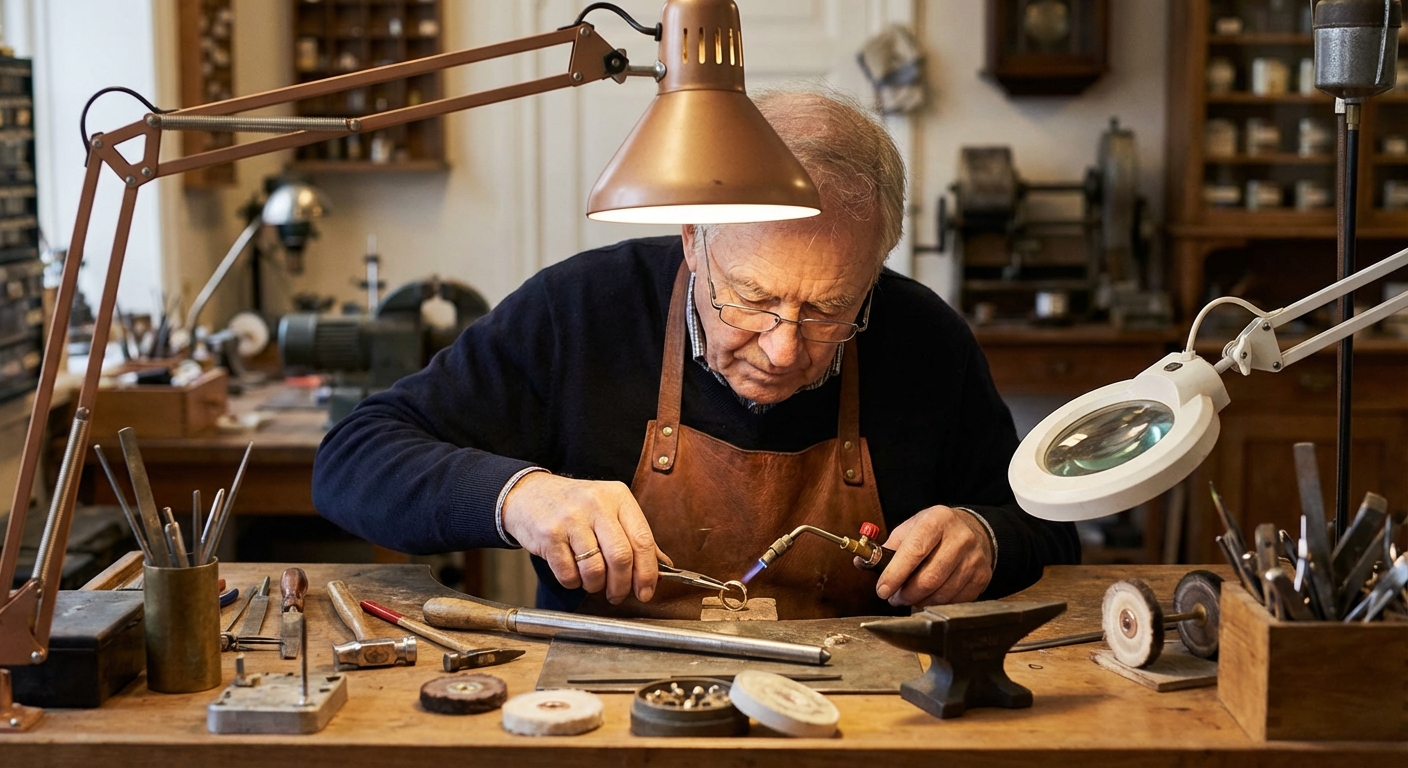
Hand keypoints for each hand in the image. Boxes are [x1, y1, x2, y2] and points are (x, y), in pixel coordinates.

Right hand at [502, 472, 668, 603]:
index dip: (647, 572)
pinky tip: (573, 574)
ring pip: (595, 568)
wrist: (528, 495)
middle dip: (621, 585)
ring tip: (593, 583)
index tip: (646, 591)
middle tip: (617, 595)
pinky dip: (573, 583)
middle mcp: (596, 504)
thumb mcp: (609, 510)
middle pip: (621, 557)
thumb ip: (635, 536)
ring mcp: (571, 518)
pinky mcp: (549, 534)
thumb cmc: (574, 506)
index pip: (643, 540)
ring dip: (596, 586)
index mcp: (618, 497)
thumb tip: (662, 566)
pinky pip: (568, 573)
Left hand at [871, 506, 992, 607]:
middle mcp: (960, 538)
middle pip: (929, 578)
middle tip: (894, 598)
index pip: (914, 551)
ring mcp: (974, 558)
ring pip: (941, 594)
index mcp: (937, 520)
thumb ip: (887, 547)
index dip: (895, 574)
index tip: (882, 590)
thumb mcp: (910, 529)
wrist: (972, 531)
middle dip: (905, 594)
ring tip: (909, 598)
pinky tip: (928, 598)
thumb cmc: (934, 532)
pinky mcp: (982, 577)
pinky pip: (955, 601)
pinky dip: (936, 605)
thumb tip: (862, 563)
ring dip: (919, 602)